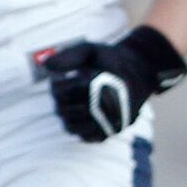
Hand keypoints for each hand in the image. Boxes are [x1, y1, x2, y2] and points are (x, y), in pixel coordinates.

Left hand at [45, 26, 185, 142]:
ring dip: (67, 113)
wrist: (141, 72)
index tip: (63, 78)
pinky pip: (85, 136)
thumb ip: (68, 57)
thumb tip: (45, 65)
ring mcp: (110, 123)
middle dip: (60, 99)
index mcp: (101, 88)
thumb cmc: (111, 61)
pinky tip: (82, 113)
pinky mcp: (112, 131)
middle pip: (64, 111)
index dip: (57, 85)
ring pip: (71, 126)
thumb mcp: (90, 50)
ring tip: (74, 101)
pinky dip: (79, 126)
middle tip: (66, 88)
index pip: (64, 93)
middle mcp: (108, 109)